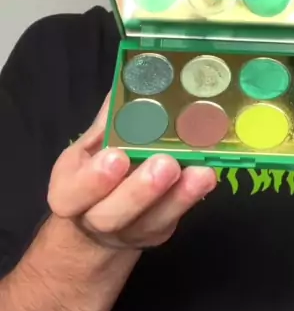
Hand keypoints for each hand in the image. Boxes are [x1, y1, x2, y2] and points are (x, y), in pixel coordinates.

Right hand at [47, 94, 216, 249]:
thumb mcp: (90, 146)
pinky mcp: (158, 232)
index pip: (73, 192)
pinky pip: (174, 218)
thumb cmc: (95, 171)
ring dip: (179, 196)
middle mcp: (95, 217)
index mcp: (68, 192)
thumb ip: (107, 122)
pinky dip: (192, 197)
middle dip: (142, 189)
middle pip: (113, 214)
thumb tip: (129, 78)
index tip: (117, 156)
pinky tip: (207, 175)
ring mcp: (130, 230)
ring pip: (151, 220)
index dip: (95, 178)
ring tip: (200, 172)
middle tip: (166, 163)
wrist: (96, 226)